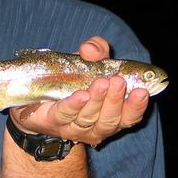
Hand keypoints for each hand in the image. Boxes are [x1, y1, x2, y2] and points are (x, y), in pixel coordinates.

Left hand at [9, 36, 150, 146]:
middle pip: (109, 120)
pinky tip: (81, 95)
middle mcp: (96, 126)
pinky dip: (74, 105)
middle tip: (118, 81)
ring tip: (101, 83)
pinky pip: (65, 115)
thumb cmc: (73, 80)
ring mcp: (74, 127)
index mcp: (112, 114)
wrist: (36, 97)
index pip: (129, 117)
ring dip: (97, 101)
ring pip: (89, 118)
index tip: (141, 91)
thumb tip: (91, 50)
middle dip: (116, 100)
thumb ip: (96, 51)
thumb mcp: (89, 62)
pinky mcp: (53, 122)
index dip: (136, 107)